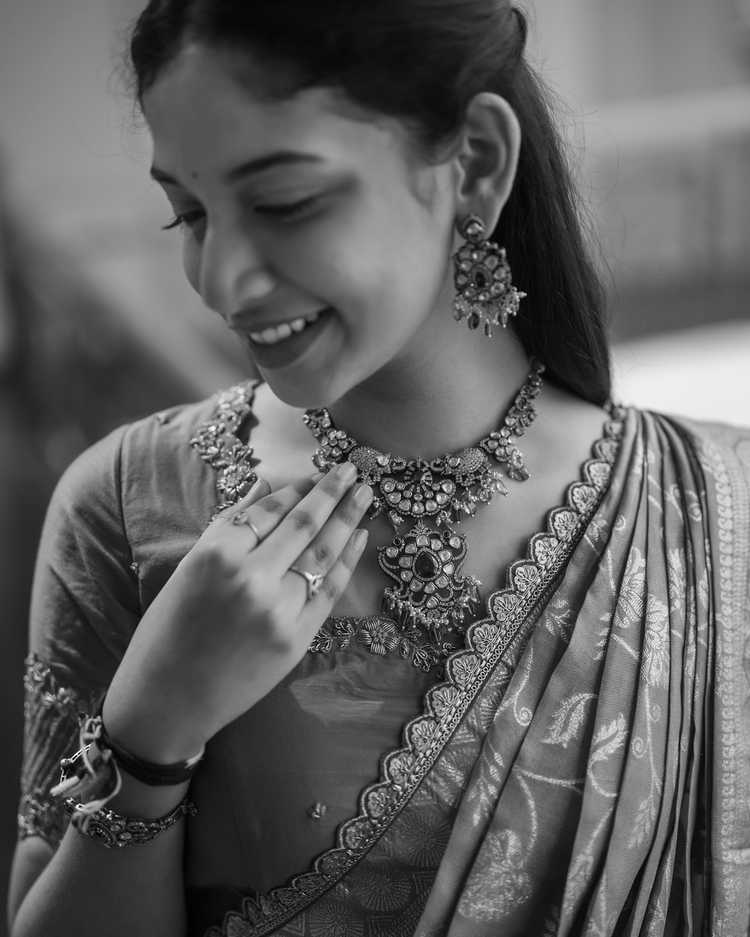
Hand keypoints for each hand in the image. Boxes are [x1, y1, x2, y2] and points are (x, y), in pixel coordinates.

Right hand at [102, 464, 371, 761]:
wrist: (169, 700)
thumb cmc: (169, 630)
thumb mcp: (189, 568)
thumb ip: (230, 525)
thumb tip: (268, 485)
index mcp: (215, 554)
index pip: (268, 509)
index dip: (297, 488)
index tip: (316, 473)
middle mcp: (250, 577)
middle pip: (302, 523)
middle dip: (331, 492)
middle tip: (351, 470)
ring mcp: (278, 609)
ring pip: (323, 552)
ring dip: (347, 519)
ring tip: (365, 494)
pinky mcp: (296, 638)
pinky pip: (329, 590)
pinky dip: (348, 561)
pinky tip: (359, 537)